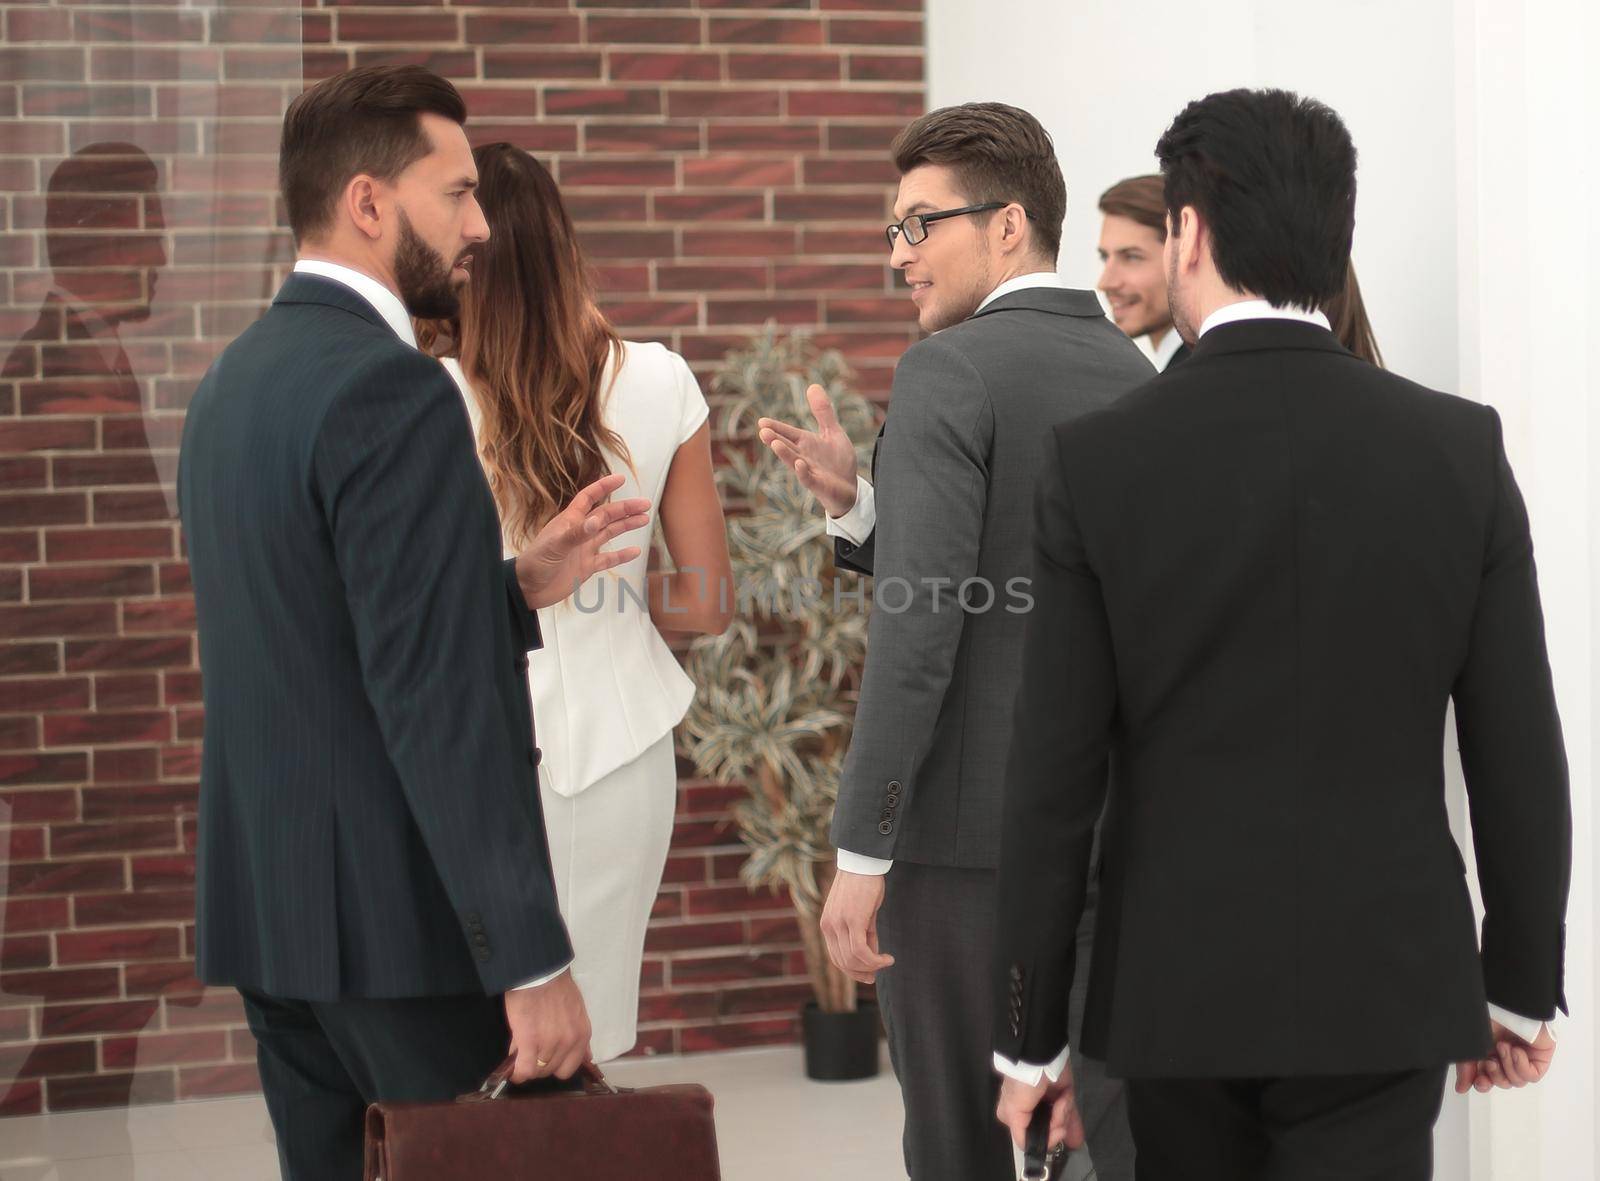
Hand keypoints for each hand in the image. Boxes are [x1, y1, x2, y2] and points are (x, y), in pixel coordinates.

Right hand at [505, 970, 591, 1081]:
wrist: (539, 972)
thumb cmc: (556, 987)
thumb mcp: (576, 1011)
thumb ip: (578, 1036)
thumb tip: (587, 1057)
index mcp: (582, 1034)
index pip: (569, 1068)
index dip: (555, 1066)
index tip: (546, 1061)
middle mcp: (569, 1042)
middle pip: (551, 1070)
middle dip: (539, 1065)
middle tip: (530, 1054)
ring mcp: (549, 1043)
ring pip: (536, 1070)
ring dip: (527, 1065)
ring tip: (520, 1053)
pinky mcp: (529, 1041)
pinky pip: (524, 1069)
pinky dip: (517, 1072)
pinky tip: (512, 1070)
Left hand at [515, 473, 651, 609]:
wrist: (528, 590)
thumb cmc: (535, 563)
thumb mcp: (554, 546)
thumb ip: (576, 534)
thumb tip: (597, 521)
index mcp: (570, 521)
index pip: (589, 498)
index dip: (604, 487)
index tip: (621, 479)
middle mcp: (579, 532)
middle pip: (606, 515)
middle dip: (625, 508)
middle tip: (645, 504)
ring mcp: (584, 549)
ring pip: (609, 533)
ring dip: (626, 526)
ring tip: (644, 519)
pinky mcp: (586, 567)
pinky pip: (608, 559)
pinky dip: (622, 555)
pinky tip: (635, 551)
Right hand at [757, 384, 860, 517]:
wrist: (849, 487)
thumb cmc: (838, 461)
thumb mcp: (832, 432)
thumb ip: (823, 412)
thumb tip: (813, 386)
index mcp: (805, 443)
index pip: (788, 433)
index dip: (776, 427)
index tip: (762, 422)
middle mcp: (803, 457)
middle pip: (787, 447)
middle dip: (775, 439)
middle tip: (762, 431)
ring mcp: (810, 471)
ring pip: (794, 462)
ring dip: (785, 454)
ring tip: (775, 444)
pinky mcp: (819, 485)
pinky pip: (809, 479)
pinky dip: (803, 472)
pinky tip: (800, 463)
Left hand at [820, 869, 893, 984]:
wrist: (863, 862)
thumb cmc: (864, 885)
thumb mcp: (861, 913)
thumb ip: (864, 935)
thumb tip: (871, 957)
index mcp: (827, 925)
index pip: (836, 958)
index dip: (852, 970)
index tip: (868, 975)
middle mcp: (829, 927)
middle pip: (844, 962)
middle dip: (862, 973)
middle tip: (877, 975)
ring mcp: (839, 924)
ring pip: (853, 959)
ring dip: (871, 967)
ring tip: (886, 962)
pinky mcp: (852, 921)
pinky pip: (861, 951)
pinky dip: (875, 960)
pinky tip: (887, 958)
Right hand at [997, 1069, 1084, 1153]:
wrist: (1040, 1058)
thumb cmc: (1022, 1086)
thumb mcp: (1013, 1111)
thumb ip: (1020, 1135)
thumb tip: (1029, 1151)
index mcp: (1016, 1115)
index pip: (1034, 1138)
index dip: (1047, 1139)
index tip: (1055, 1131)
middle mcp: (1033, 1112)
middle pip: (1050, 1131)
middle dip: (1058, 1127)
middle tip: (1059, 1115)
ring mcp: (1049, 1104)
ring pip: (1061, 1123)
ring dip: (1065, 1114)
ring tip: (1062, 1101)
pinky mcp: (1063, 1096)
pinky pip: (1070, 1111)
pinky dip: (1071, 1108)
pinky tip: (1065, 1097)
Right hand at [1455, 1019, 1555, 1093]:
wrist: (1509, 1004)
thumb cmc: (1490, 1017)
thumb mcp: (1472, 1044)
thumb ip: (1466, 1068)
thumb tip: (1461, 1089)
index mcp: (1490, 1052)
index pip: (1488, 1078)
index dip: (1483, 1084)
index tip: (1479, 1082)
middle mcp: (1508, 1057)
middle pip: (1503, 1082)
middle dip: (1495, 1075)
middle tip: (1491, 1062)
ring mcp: (1525, 1058)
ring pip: (1517, 1081)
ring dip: (1507, 1066)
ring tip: (1504, 1046)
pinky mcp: (1540, 1058)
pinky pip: (1531, 1075)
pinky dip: (1521, 1066)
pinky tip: (1516, 1051)